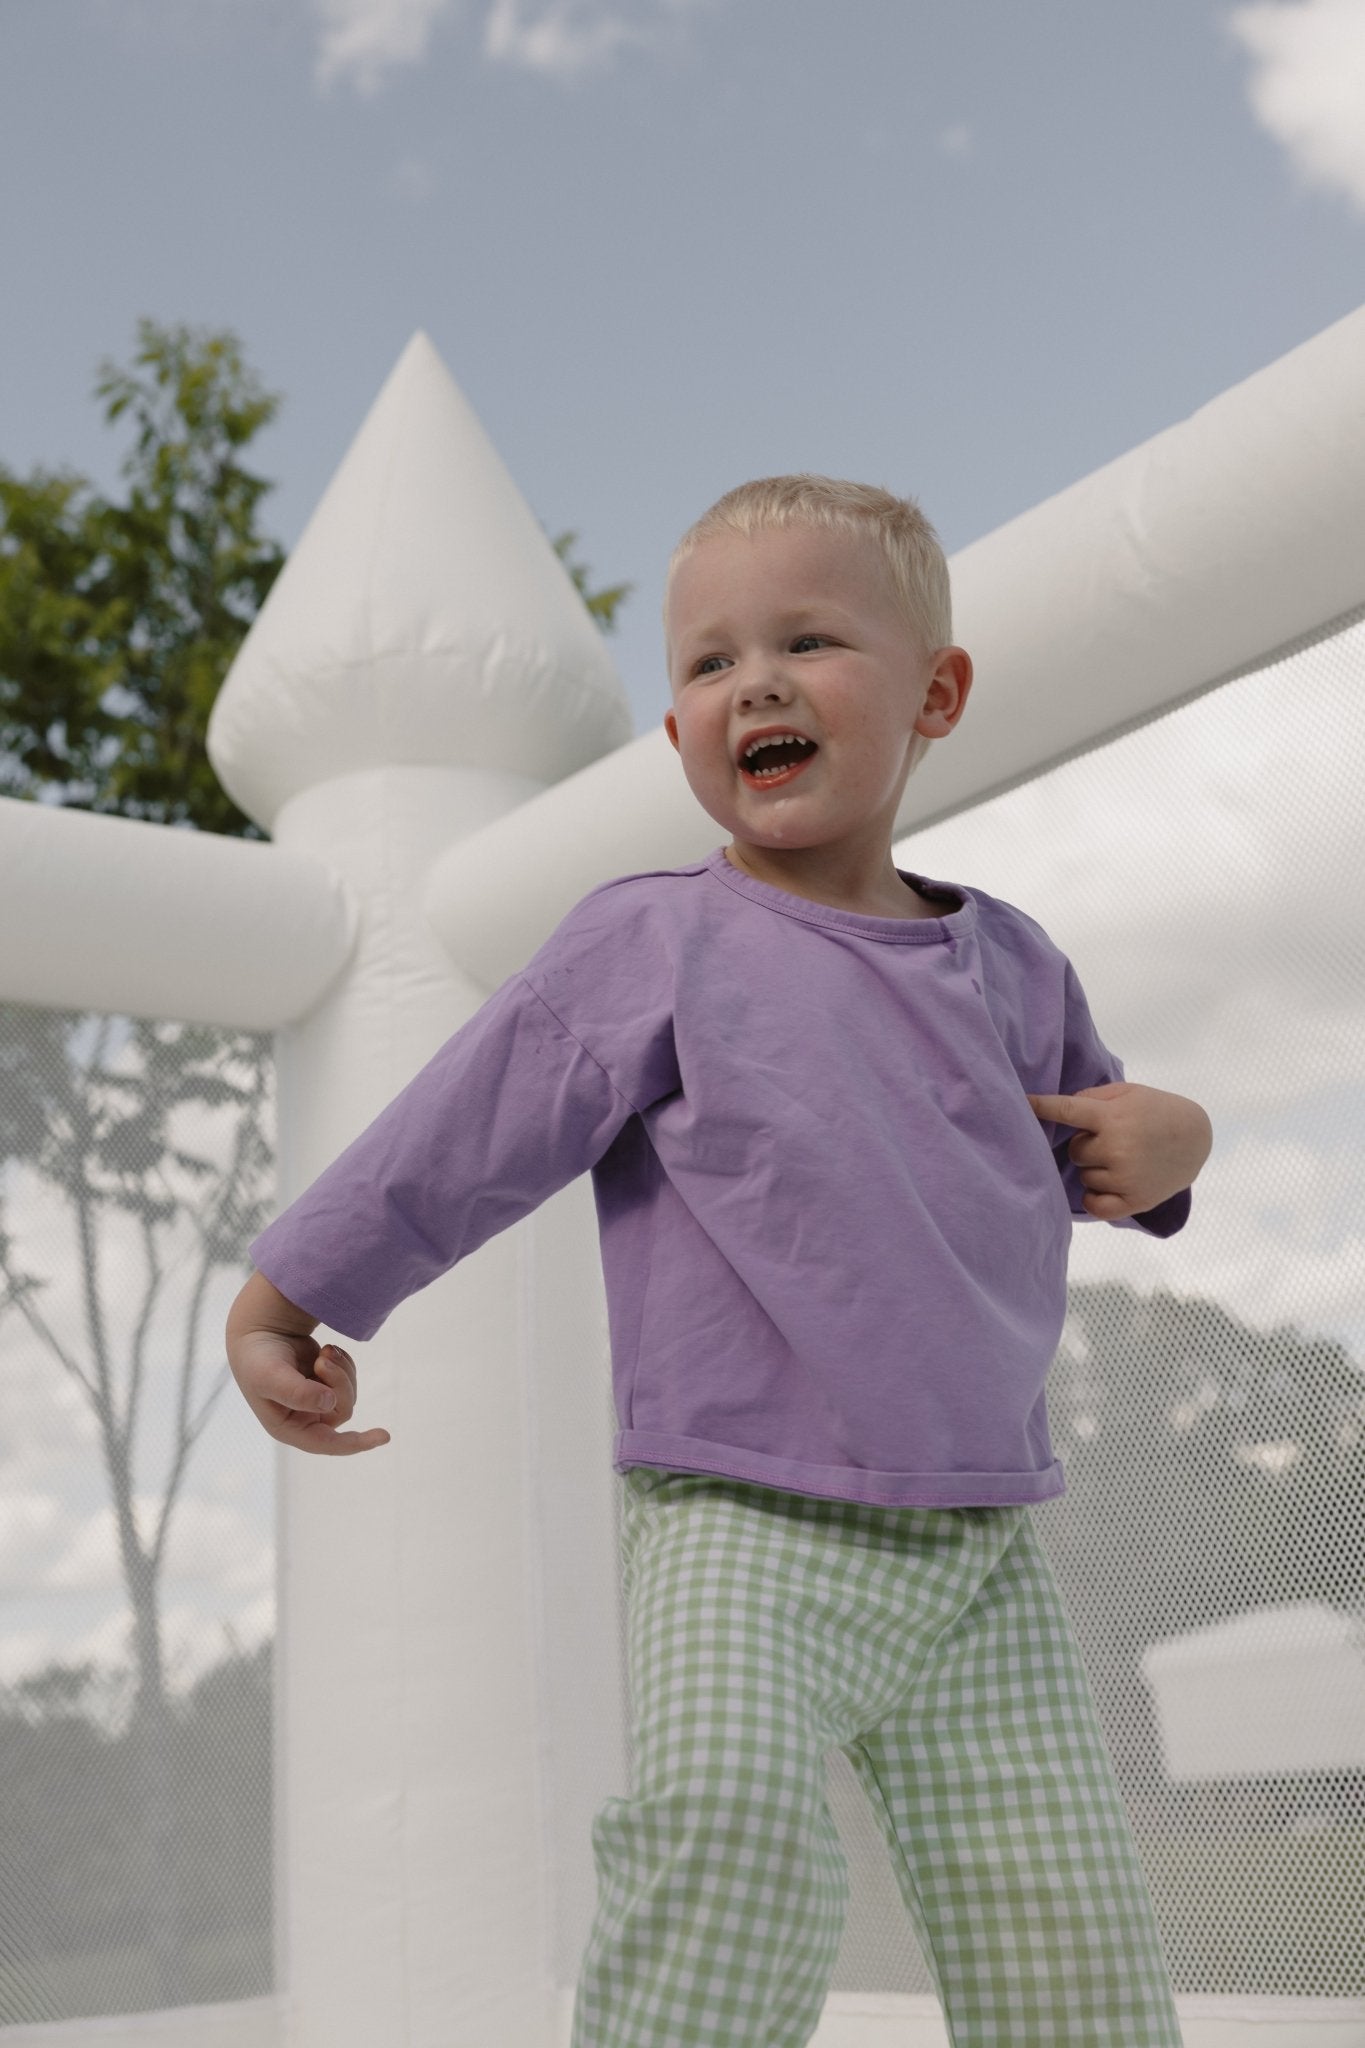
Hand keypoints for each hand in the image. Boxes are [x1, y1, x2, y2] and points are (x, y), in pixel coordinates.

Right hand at [228, 1328, 390, 1453]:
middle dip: (339, 1382)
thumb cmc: (259, 1358)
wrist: (261, 1333)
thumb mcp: (270, 1376)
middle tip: (323, 1358)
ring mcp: (317, 1404)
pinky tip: (327, 1350)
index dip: (356, 1443)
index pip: (326, 1444)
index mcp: (288, 1428)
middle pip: (342, 1410)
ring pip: (348, 1395)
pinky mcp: (326, 1386)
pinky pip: (349, 1380)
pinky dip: (344, 1363)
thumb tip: (329, 1403)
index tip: (383, 1436)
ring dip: (341, 1370)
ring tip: (324, 1351)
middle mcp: (304, 1421)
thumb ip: (297, 1392)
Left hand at [1026, 1081, 1212, 1220]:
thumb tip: (1058, 1110)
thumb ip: (1092, 1098)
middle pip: (1075, 1151)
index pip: (1066, 1111)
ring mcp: (1126, 1176)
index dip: (1040, 1107)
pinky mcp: (1135, 1200)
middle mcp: (1117, 1147)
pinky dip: (1095, 1197)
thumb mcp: (1128, 1093)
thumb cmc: (1156, 1110)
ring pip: (1084, 1177)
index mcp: (1113, 1117)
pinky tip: (1107, 1185)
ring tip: (1122, 1158)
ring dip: (1095, 1169)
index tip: (1021, 1104)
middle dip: (1087, 1144)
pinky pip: (1095, 1205)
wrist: (1197, 1138)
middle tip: (1112, 1138)